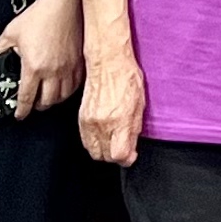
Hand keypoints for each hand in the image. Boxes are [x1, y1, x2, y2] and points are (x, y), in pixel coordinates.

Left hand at [0, 0, 81, 118]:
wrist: (62, 3)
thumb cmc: (40, 15)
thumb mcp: (11, 32)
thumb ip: (0, 49)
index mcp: (33, 67)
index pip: (27, 98)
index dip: (22, 110)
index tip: (20, 115)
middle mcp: (52, 71)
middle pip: (47, 102)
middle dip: (38, 106)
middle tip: (34, 104)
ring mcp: (69, 68)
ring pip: (63, 96)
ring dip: (54, 100)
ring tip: (48, 97)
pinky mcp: (80, 62)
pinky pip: (77, 85)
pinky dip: (69, 90)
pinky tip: (64, 86)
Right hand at [78, 47, 145, 166]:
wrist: (108, 62)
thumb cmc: (127, 79)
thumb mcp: (139, 105)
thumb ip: (134, 130)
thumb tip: (131, 149)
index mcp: (119, 120)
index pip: (119, 155)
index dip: (127, 159)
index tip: (131, 155)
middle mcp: (102, 123)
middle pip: (105, 157)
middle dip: (115, 156)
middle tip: (123, 148)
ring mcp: (89, 121)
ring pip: (94, 151)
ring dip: (104, 151)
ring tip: (113, 142)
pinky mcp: (81, 118)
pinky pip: (86, 141)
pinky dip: (94, 143)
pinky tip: (103, 135)